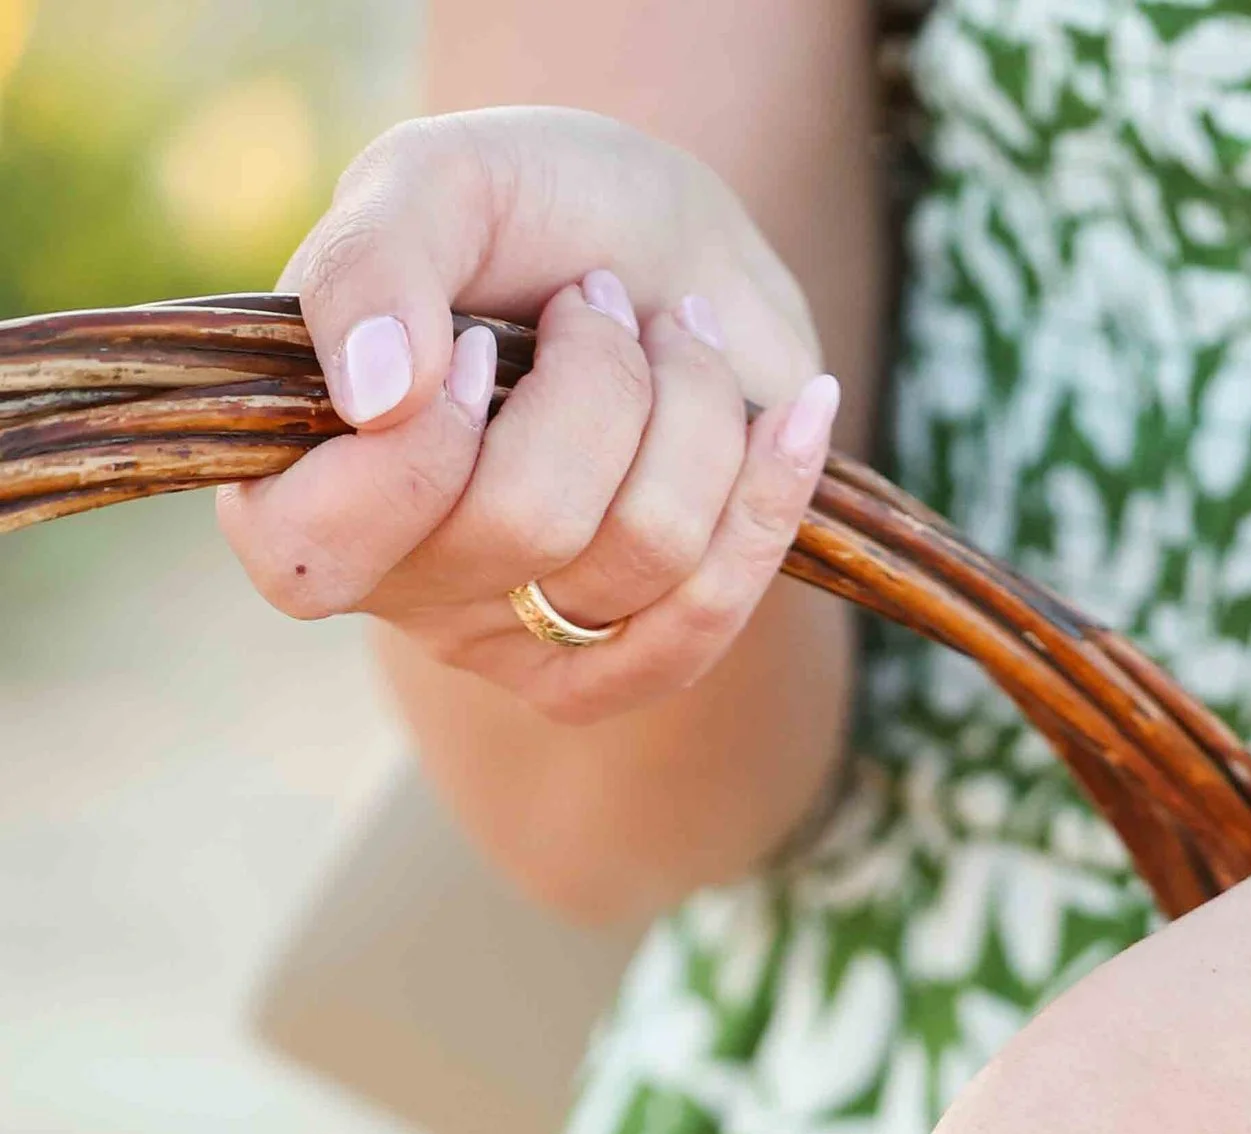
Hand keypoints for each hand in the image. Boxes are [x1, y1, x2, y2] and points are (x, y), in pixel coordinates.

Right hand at [218, 110, 842, 713]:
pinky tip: (789, 416)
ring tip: (674, 336)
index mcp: (295, 483)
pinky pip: (710, 615)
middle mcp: (396, 585)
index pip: (313, 553)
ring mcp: (514, 641)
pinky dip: (766, 496)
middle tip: (599, 301)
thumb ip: (369, 267)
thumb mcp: (429, 186)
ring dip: (692, 406)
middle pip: (522, 525)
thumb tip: (376, 400)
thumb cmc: (522, 212)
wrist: (659, 243)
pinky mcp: (627, 665)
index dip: (419, 451)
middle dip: (599, 378)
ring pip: (642, 550)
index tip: (474, 333)